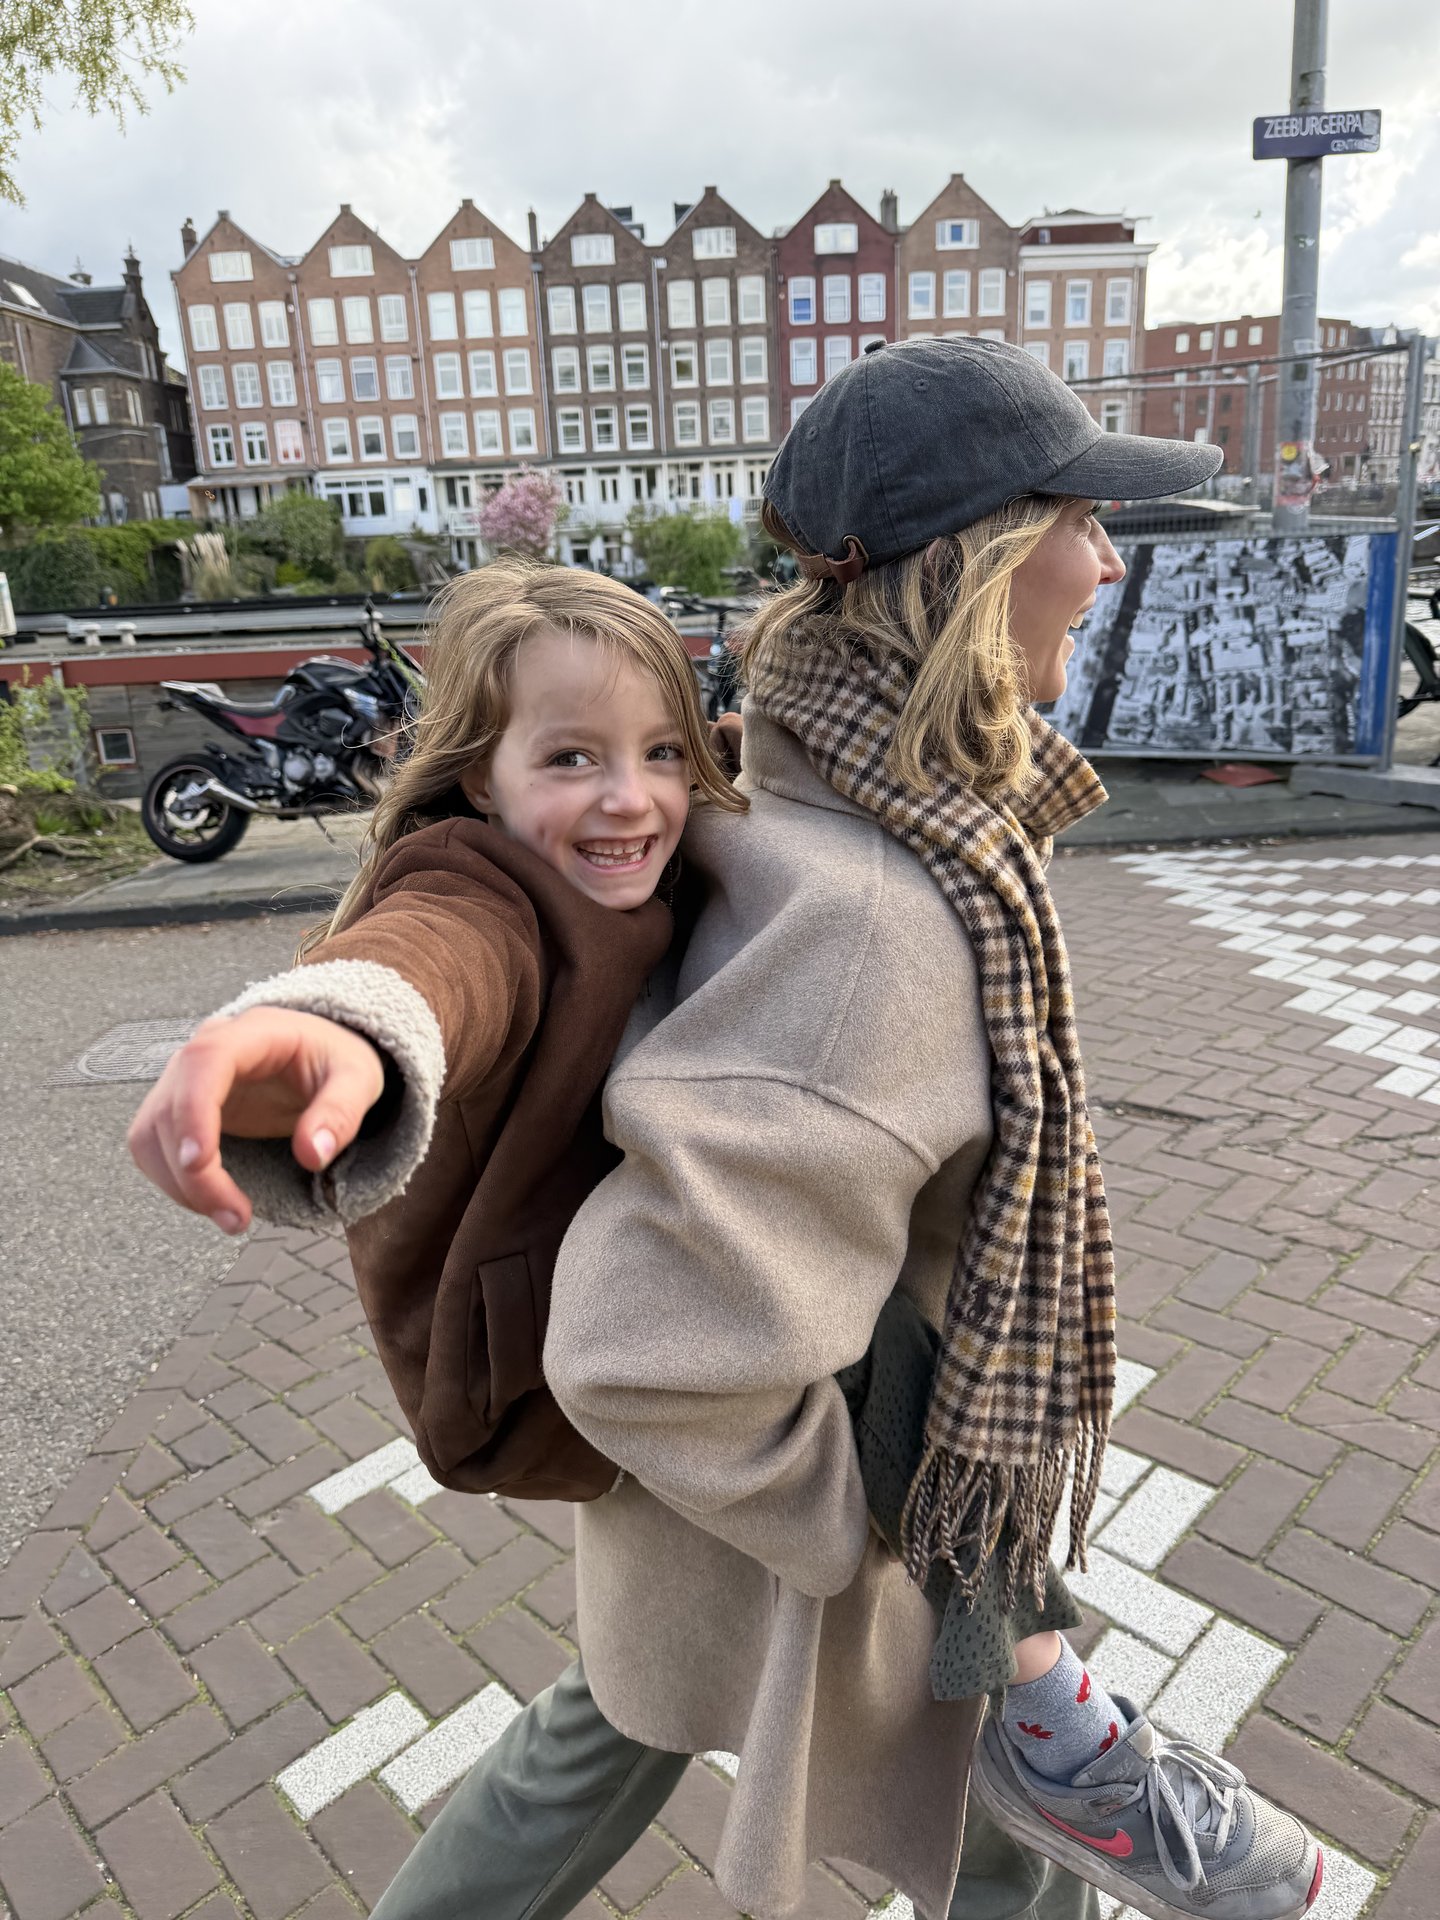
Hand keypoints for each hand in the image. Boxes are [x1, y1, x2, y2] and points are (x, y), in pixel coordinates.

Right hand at [127, 1007, 385, 1234]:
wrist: (321, 1057)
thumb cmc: (337, 1062)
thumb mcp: (359, 1079)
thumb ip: (340, 1113)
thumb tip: (312, 1154)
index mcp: (251, 1033)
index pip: (203, 1062)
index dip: (192, 1112)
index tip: (198, 1163)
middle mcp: (205, 1050)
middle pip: (171, 1108)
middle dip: (193, 1173)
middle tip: (236, 1217)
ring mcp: (185, 1079)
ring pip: (151, 1133)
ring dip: (179, 1183)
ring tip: (231, 1217)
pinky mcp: (178, 1109)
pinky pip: (154, 1147)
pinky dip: (174, 1181)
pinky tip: (212, 1199)